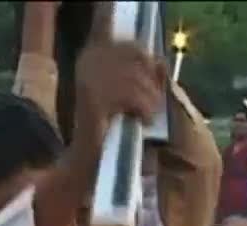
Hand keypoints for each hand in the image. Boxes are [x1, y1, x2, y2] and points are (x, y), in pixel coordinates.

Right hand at [72, 3, 164, 149]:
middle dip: (152, 84)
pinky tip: (141, 122)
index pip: (131, 44)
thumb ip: (141, 74)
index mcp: (92, 53)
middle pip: (138, 58)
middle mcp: (87, 59)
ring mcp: (87, 77)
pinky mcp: (93, 98)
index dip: (148, 60)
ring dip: (150, 101)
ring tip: (146, 117)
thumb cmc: (110, 128)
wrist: (88, 160)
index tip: (155, 80)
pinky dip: (143, 110)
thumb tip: (159, 61)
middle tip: (151, 107)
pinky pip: (132, 96)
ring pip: (137, 78)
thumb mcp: (128, 94)